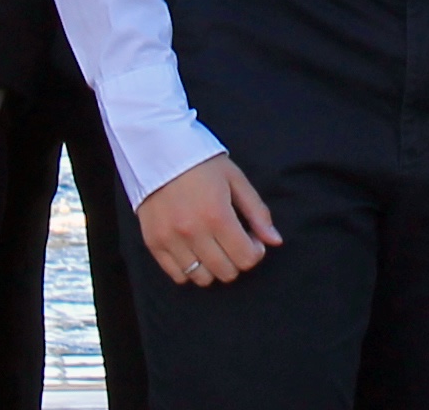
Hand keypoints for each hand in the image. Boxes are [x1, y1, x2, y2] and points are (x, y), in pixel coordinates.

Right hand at [138, 154, 282, 288]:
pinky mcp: (153, 243)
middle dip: (237, 261)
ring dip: (213, 268)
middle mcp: (193, 232)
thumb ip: (257, 212)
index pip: (246, 259)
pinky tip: (194, 250)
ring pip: (202, 278)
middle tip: (234, 242)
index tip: (252, 239)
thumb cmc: (202, 163)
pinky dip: (189, 269)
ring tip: (213, 247)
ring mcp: (171, 240)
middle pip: (226, 272)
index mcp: (217, 215)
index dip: (255, 252)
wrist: (158, 150)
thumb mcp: (235, 179)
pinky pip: (177, 275)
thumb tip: (275, 241)